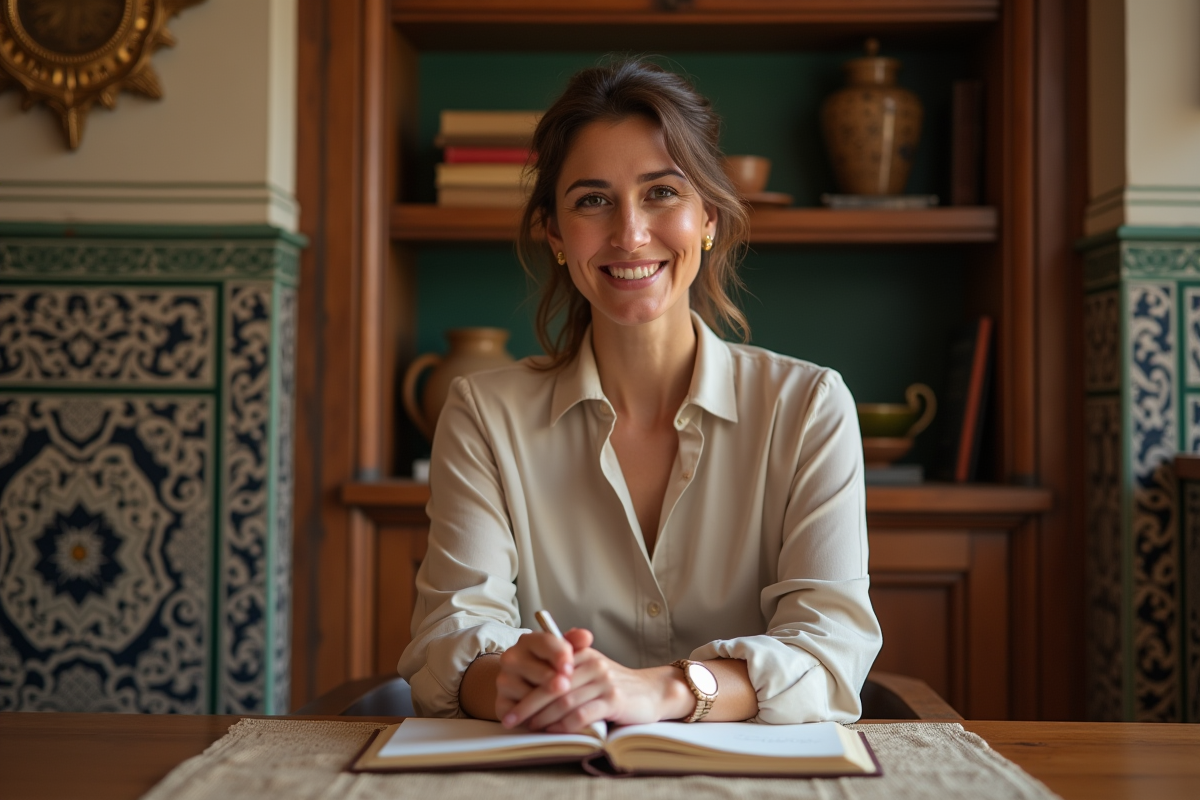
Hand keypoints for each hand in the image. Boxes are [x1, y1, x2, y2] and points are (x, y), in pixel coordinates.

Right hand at [494, 629, 577, 726]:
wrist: (526, 689)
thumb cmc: (551, 668)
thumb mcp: (564, 654)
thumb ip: (576, 643)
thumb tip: (586, 636)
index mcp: (529, 641)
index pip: (545, 642)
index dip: (559, 655)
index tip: (569, 668)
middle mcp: (512, 657)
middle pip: (535, 669)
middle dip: (553, 680)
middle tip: (565, 687)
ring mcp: (503, 680)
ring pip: (527, 692)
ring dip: (545, 702)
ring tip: (561, 707)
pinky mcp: (501, 702)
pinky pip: (518, 710)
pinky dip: (534, 716)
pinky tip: (546, 720)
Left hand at [499, 628, 694, 733]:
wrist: (651, 692)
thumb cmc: (614, 683)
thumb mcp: (590, 667)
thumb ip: (565, 667)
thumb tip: (527, 677)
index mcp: (582, 653)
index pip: (547, 668)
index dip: (526, 685)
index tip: (510, 701)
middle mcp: (592, 663)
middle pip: (552, 686)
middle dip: (528, 703)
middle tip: (511, 717)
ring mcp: (604, 681)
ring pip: (564, 701)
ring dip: (543, 717)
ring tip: (529, 727)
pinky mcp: (613, 700)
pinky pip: (581, 714)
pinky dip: (564, 725)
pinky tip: (553, 731)